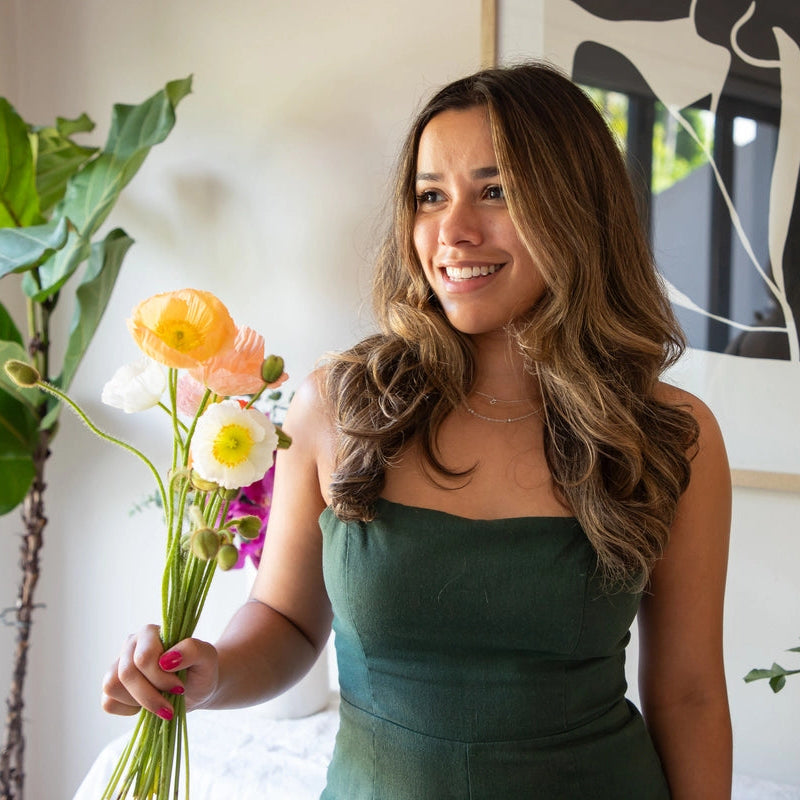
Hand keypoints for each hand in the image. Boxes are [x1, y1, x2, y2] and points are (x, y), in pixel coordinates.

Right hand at [101, 624, 218, 719]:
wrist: (198, 687)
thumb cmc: (201, 669)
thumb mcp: (207, 657)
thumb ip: (192, 650)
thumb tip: (165, 660)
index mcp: (150, 632)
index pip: (143, 658)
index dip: (161, 677)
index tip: (179, 686)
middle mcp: (131, 645)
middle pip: (127, 674)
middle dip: (151, 694)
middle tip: (172, 697)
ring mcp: (119, 665)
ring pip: (113, 687)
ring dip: (140, 701)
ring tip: (160, 699)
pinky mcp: (114, 687)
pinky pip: (108, 702)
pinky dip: (129, 709)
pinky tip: (146, 704)